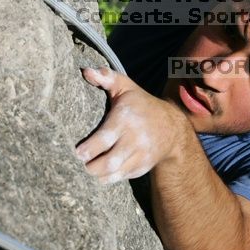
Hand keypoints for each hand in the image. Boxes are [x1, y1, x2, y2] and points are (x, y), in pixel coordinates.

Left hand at [76, 67, 187, 184]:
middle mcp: (134, 139)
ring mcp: (140, 156)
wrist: (172, 129)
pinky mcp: (142, 167)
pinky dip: (107, 178)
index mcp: (126, 119)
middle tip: (79, 163)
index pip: (105, 139)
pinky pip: (121, 177)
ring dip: (96, 175)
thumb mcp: (127, 87)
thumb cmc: (142, 105)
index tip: (77, 152)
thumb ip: (107, 77)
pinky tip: (99, 173)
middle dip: (90, 167)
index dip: (88, 149)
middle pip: (109, 162)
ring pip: (114, 173)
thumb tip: (86, 71)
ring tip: (87, 170)